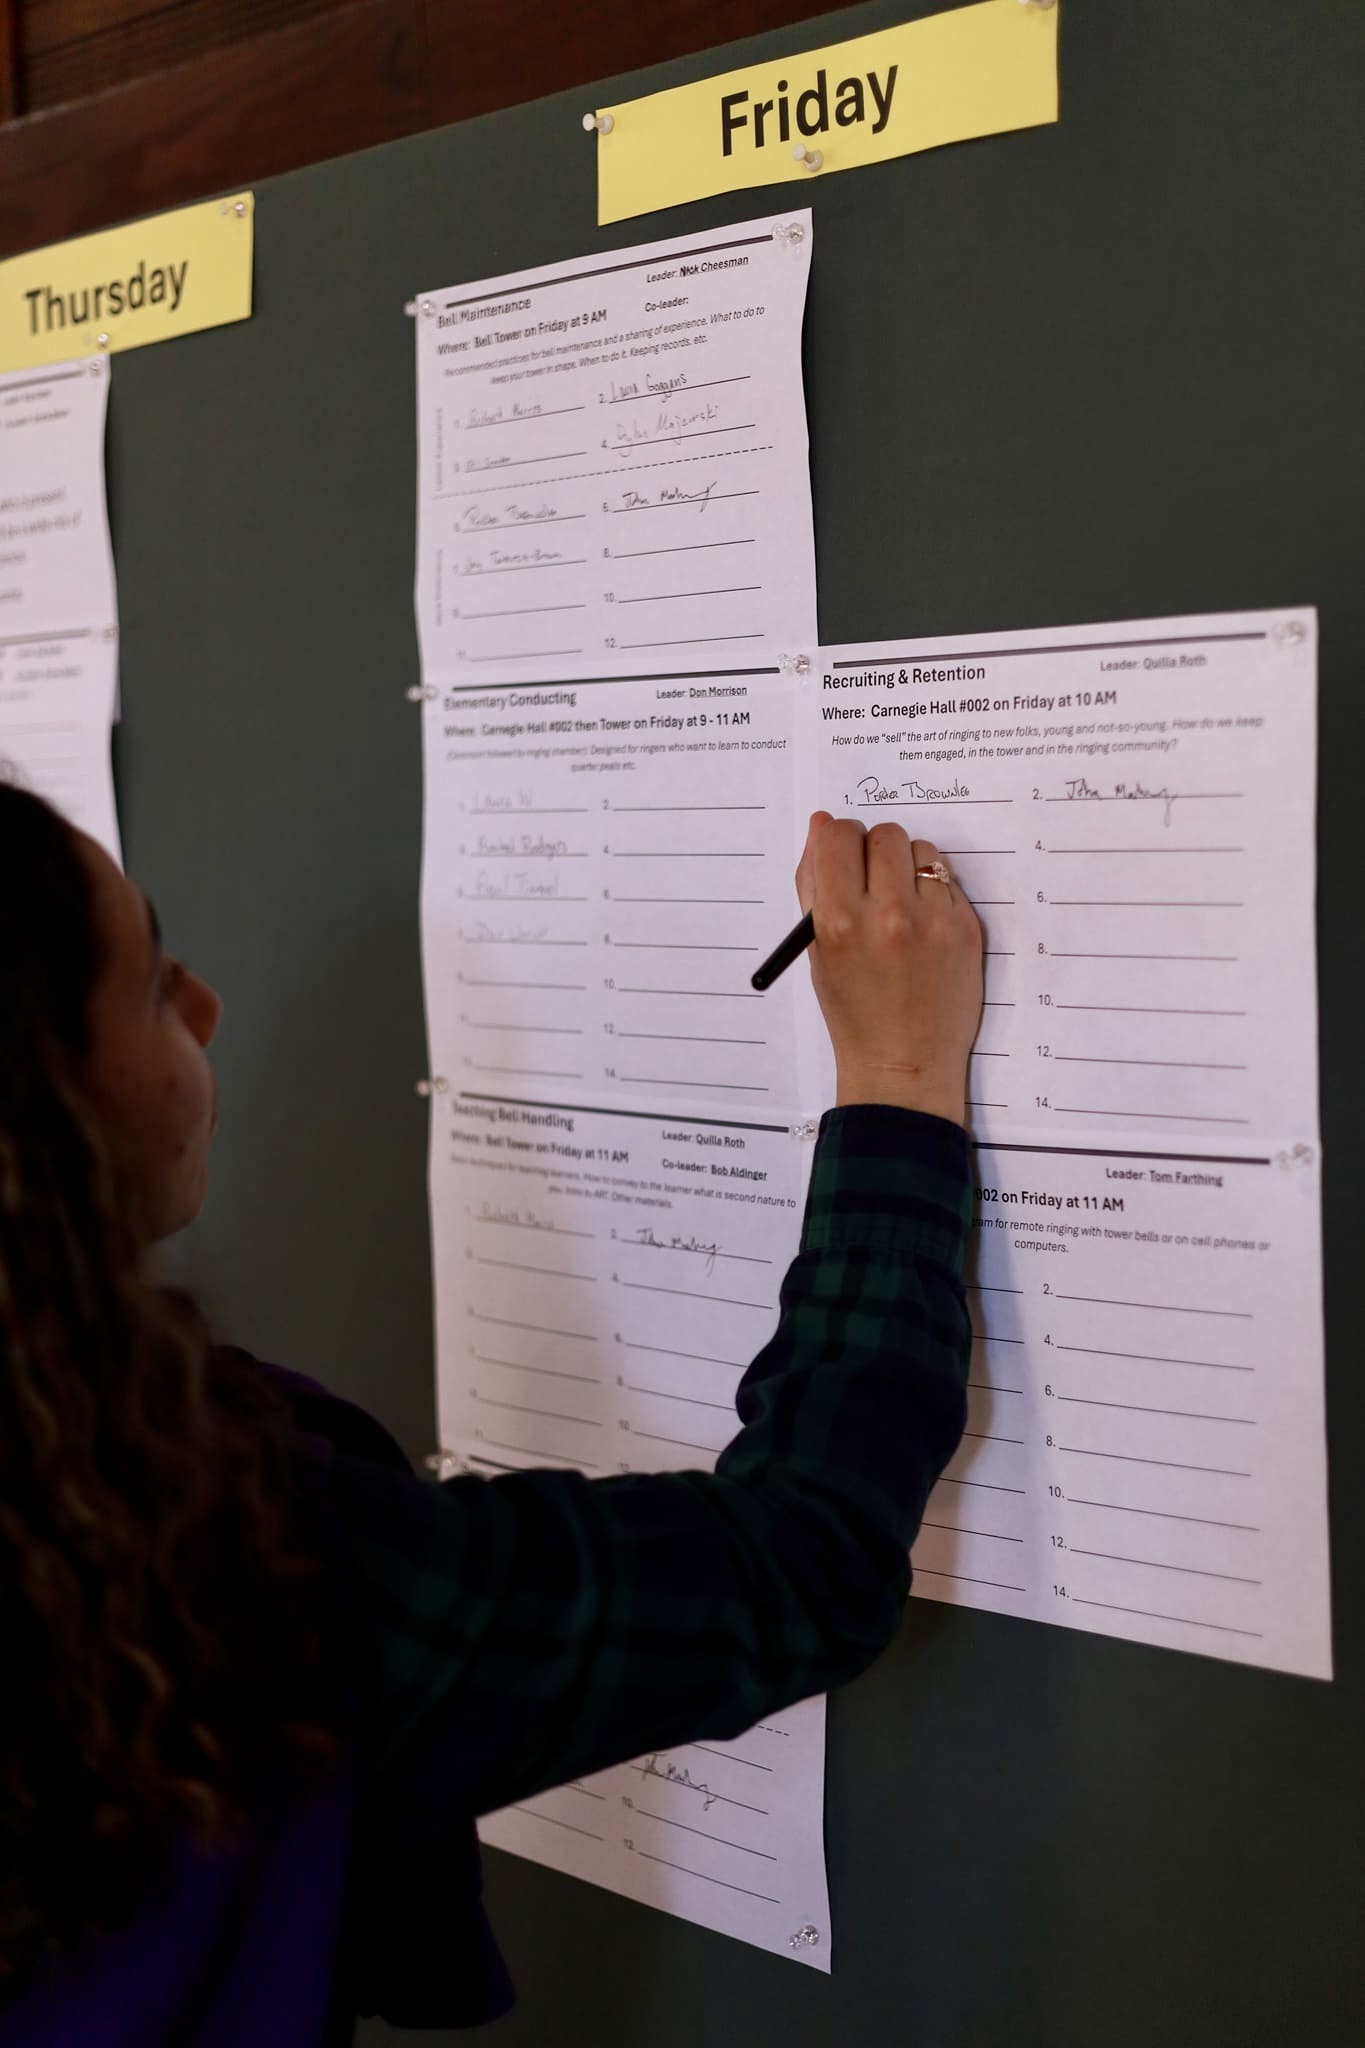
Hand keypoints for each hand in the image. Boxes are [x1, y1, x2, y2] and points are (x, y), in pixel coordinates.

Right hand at [795, 813, 983, 1125]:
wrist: (905, 1063)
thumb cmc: (854, 1011)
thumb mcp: (818, 951)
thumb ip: (814, 885)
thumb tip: (821, 825)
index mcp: (840, 921)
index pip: (838, 836)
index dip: (837, 840)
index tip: (842, 856)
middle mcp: (889, 915)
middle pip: (884, 834)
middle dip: (873, 849)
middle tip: (871, 881)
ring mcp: (934, 921)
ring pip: (920, 849)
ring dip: (907, 867)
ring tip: (900, 906)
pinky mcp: (967, 927)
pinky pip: (946, 880)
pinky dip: (933, 892)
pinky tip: (923, 926)